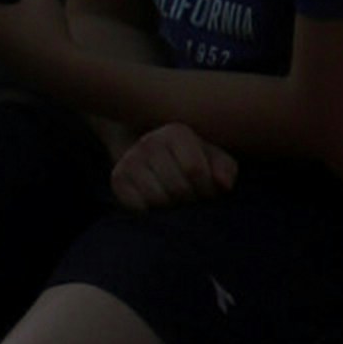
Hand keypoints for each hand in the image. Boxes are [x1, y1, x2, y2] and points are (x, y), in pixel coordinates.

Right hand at [108, 122, 240, 211]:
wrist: (149, 153)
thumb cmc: (190, 160)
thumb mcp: (212, 159)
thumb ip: (225, 168)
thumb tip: (224, 185)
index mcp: (176, 132)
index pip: (195, 170)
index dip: (206, 189)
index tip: (205, 190)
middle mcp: (150, 142)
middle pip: (178, 188)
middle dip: (189, 200)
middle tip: (188, 197)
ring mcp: (130, 159)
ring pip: (157, 199)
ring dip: (169, 207)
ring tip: (172, 198)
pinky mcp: (117, 179)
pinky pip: (138, 207)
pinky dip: (149, 211)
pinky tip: (154, 201)